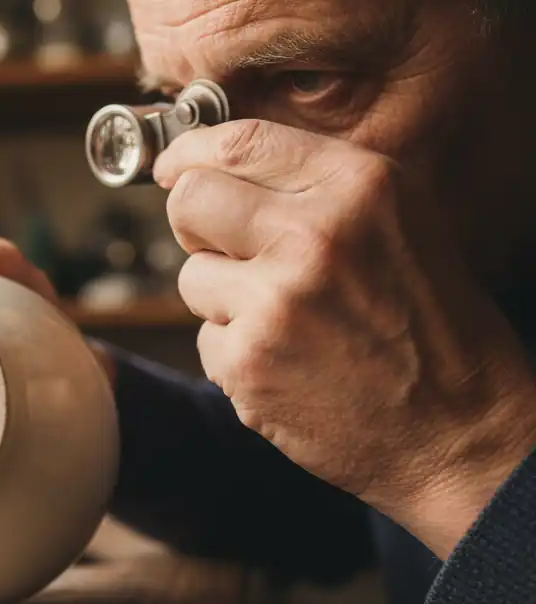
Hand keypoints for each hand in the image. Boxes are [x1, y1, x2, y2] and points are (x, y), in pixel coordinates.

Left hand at [154, 119, 535, 557]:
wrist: (461, 430)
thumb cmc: (430, 327)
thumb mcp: (399, 223)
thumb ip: (315, 187)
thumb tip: (213, 164)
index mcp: (360, 187)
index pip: (240, 142)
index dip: (191, 154)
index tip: (173, 168)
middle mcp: (315, 234)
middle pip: (191, 200)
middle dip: (195, 225)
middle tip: (229, 252)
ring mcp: (276, 300)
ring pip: (192, 276)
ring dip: (224, 301)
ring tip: (290, 324)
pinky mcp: (248, 360)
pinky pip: (205, 339)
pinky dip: (236, 356)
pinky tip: (288, 365)